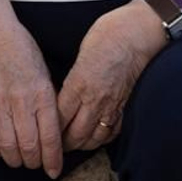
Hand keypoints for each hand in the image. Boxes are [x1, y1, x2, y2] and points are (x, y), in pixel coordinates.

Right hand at [0, 22, 63, 177]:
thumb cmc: (20, 49)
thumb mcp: (44, 72)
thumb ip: (48, 100)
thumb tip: (53, 127)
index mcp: (42, 94)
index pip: (50, 137)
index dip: (53, 160)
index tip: (53, 170)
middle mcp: (21, 102)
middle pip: (29, 148)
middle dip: (34, 163)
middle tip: (35, 163)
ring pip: (8, 148)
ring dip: (15, 160)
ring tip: (18, 159)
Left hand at [56, 0, 164, 151]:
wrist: (138, 34)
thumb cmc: (108, 35)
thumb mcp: (81, 54)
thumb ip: (72, 78)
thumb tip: (63, 93)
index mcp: (79, 84)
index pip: (59, 118)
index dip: (50, 129)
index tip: (42, 132)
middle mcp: (95, 100)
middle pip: (75, 134)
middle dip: (63, 143)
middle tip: (53, 145)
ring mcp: (113, 106)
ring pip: (94, 138)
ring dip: (81, 144)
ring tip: (72, 144)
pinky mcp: (126, 107)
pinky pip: (112, 132)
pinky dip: (101, 139)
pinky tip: (95, 137)